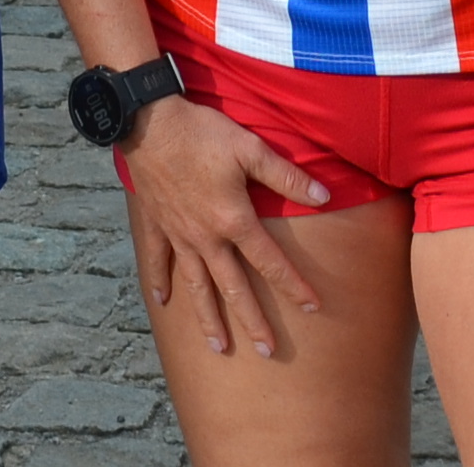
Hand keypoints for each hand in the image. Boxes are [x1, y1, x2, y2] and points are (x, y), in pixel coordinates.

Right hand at [119, 93, 329, 357]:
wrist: (148, 121)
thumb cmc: (203, 132)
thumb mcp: (251, 148)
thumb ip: (287, 176)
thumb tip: (325, 195)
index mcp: (233, 220)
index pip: (270, 261)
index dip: (294, 285)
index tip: (313, 307)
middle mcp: (206, 237)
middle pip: (234, 288)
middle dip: (253, 321)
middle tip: (268, 351)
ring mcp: (178, 235)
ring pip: (197, 286)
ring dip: (208, 319)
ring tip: (219, 347)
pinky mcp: (156, 225)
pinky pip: (158, 262)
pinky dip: (159, 283)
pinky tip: (163, 304)